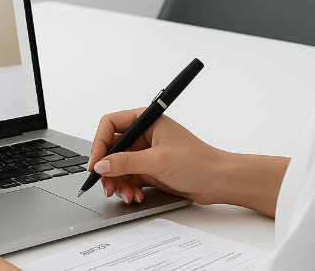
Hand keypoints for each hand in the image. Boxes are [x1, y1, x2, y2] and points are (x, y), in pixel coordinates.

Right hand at [88, 109, 226, 204]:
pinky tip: (136, 195)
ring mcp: (146, 153)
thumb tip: (102, 164)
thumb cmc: (199, 162)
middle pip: (111, 149)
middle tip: (107, 186)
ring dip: (118, 182)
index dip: (99, 143)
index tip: (96, 163)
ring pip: (118, 166)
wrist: (219, 181)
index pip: (110, 125)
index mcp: (146, 120)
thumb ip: (127, 162)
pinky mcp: (149, 169)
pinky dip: (128, 188)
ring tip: (126, 195)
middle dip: (108, 169)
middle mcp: (144, 134)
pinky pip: (128, 178)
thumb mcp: (158, 160)